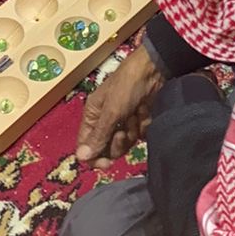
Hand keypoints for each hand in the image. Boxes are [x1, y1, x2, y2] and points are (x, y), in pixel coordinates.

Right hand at [76, 43, 164, 169]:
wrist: (153, 71)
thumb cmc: (126, 87)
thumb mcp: (111, 112)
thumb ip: (98, 136)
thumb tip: (81, 158)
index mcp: (92, 116)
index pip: (86, 146)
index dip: (94, 157)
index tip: (107, 164)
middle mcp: (104, 121)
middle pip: (106, 148)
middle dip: (117, 143)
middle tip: (124, 132)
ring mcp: (121, 121)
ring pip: (124, 144)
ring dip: (131, 133)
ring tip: (135, 117)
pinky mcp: (137, 121)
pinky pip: (137, 136)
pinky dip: (142, 127)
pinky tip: (144, 114)